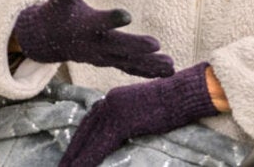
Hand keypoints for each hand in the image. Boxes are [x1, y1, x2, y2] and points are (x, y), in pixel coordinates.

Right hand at [14, 0, 174, 77]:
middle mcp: (94, 44)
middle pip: (118, 46)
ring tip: (170, 66)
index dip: (112, 18)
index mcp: (85, 25)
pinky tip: (167, 73)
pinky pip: (129, 68)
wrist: (47, 41)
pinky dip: (147, 71)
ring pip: (127, 62)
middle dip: (136, 46)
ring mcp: (102, 57)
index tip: (127, 15)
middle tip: (156, 45)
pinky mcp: (108, 62)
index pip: (100, 22)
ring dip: (149, 64)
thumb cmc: (59, 12)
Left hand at [59, 64, 218, 166]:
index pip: (89, 123)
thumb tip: (118, 137)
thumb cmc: (171, 104)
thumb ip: (127, 120)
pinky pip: (100, 146)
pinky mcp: (122, 121)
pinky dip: (88, 160)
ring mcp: (114, 110)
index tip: (70, 156)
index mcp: (113, 98)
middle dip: (72, 152)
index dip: (78, 142)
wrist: (184, 94)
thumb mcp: (143, 111)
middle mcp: (109, 101)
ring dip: (76, 159)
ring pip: (89, 140)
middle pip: (84, 131)